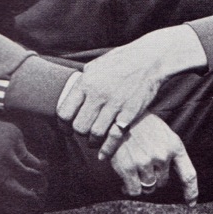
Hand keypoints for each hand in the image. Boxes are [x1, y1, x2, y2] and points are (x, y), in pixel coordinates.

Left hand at [56, 25, 206, 158]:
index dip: (63, 125)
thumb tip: (70, 96)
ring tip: (93, 141)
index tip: (66, 129)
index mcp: (86, 82)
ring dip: (92, 141)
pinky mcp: (129, 114)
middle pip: (79, 126)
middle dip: (78, 134)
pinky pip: (114, 137)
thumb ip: (82, 82)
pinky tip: (103, 154)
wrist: (149, 59)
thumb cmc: (121, 61)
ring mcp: (114, 105)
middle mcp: (98, 95)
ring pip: (95, 134)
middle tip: (81, 134)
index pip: (65, 112)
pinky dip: (107, 149)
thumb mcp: (95, 66)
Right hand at [109, 113, 197, 205]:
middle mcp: (162, 155)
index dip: (191, 192)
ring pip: (149, 187)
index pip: (188, 174)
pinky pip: (134, 190)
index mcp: (174, 145)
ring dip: (142, 184)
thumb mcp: (162, 131)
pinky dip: (129, 189)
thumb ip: (169, 150)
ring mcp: (145, 162)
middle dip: (154, 178)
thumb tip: (168, 176)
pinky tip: (124, 183)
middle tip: (143, 166)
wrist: (116, 114)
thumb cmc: (140, 123)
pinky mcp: (129, 167)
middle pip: (163, 182)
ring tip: (133, 172)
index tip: (191, 203)